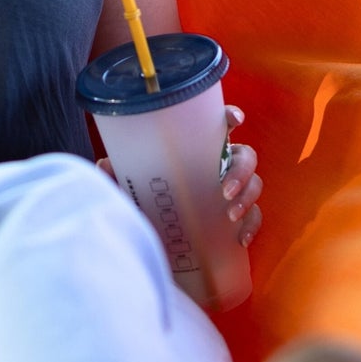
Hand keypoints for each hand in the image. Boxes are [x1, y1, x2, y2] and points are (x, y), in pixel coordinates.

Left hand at [95, 105, 262, 247]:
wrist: (157, 244)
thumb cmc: (147, 204)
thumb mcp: (129, 188)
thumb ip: (117, 176)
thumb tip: (105, 165)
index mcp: (198, 149)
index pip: (219, 125)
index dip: (231, 117)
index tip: (235, 119)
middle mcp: (220, 166)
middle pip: (246, 156)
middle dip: (241, 171)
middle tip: (223, 190)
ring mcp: (232, 191)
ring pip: (255, 185)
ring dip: (247, 198)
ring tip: (230, 216)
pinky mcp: (238, 218)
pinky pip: (255, 217)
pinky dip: (252, 226)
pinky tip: (240, 239)